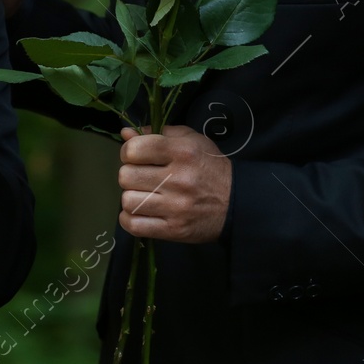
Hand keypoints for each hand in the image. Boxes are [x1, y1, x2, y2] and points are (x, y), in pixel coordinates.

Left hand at [116, 125, 230, 242]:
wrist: (237, 203)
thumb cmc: (210, 167)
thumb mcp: (191, 140)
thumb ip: (158, 133)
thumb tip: (126, 134)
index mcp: (182, 152)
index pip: (134, 149)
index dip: (128, 152)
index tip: (135, 156)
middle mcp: (178, 179)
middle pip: (126, 176)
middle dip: (129, 175)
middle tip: (140, 177)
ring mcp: (176, 207)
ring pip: (128, 201)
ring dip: (130, 197)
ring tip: (142, 195)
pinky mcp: (174, 229)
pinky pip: (135, 226)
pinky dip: (130, 219)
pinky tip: (139, 212)